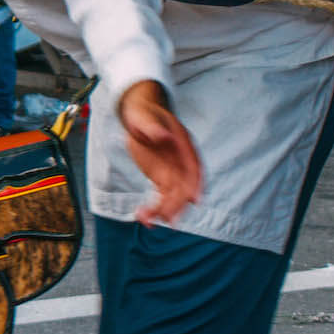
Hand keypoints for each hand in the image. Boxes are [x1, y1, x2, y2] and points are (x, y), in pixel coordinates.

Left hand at [117, 80, 201, 226]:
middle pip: (185, 186)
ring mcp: (173, 171)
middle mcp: (181, 160)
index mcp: (182, 143)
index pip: (194, 165)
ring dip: (165, 210)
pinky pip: (162, 198)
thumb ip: (152, 126)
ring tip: (147, 220)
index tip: (195, 199)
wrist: (137, 117)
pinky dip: (154, 209)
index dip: (196, 183)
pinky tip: (144, 217)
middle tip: (166, 218)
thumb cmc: (142, 114)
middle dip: (178, 203)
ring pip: (174, 196)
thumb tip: (163, 135)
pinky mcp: (162, 179)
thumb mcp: (143, 116)